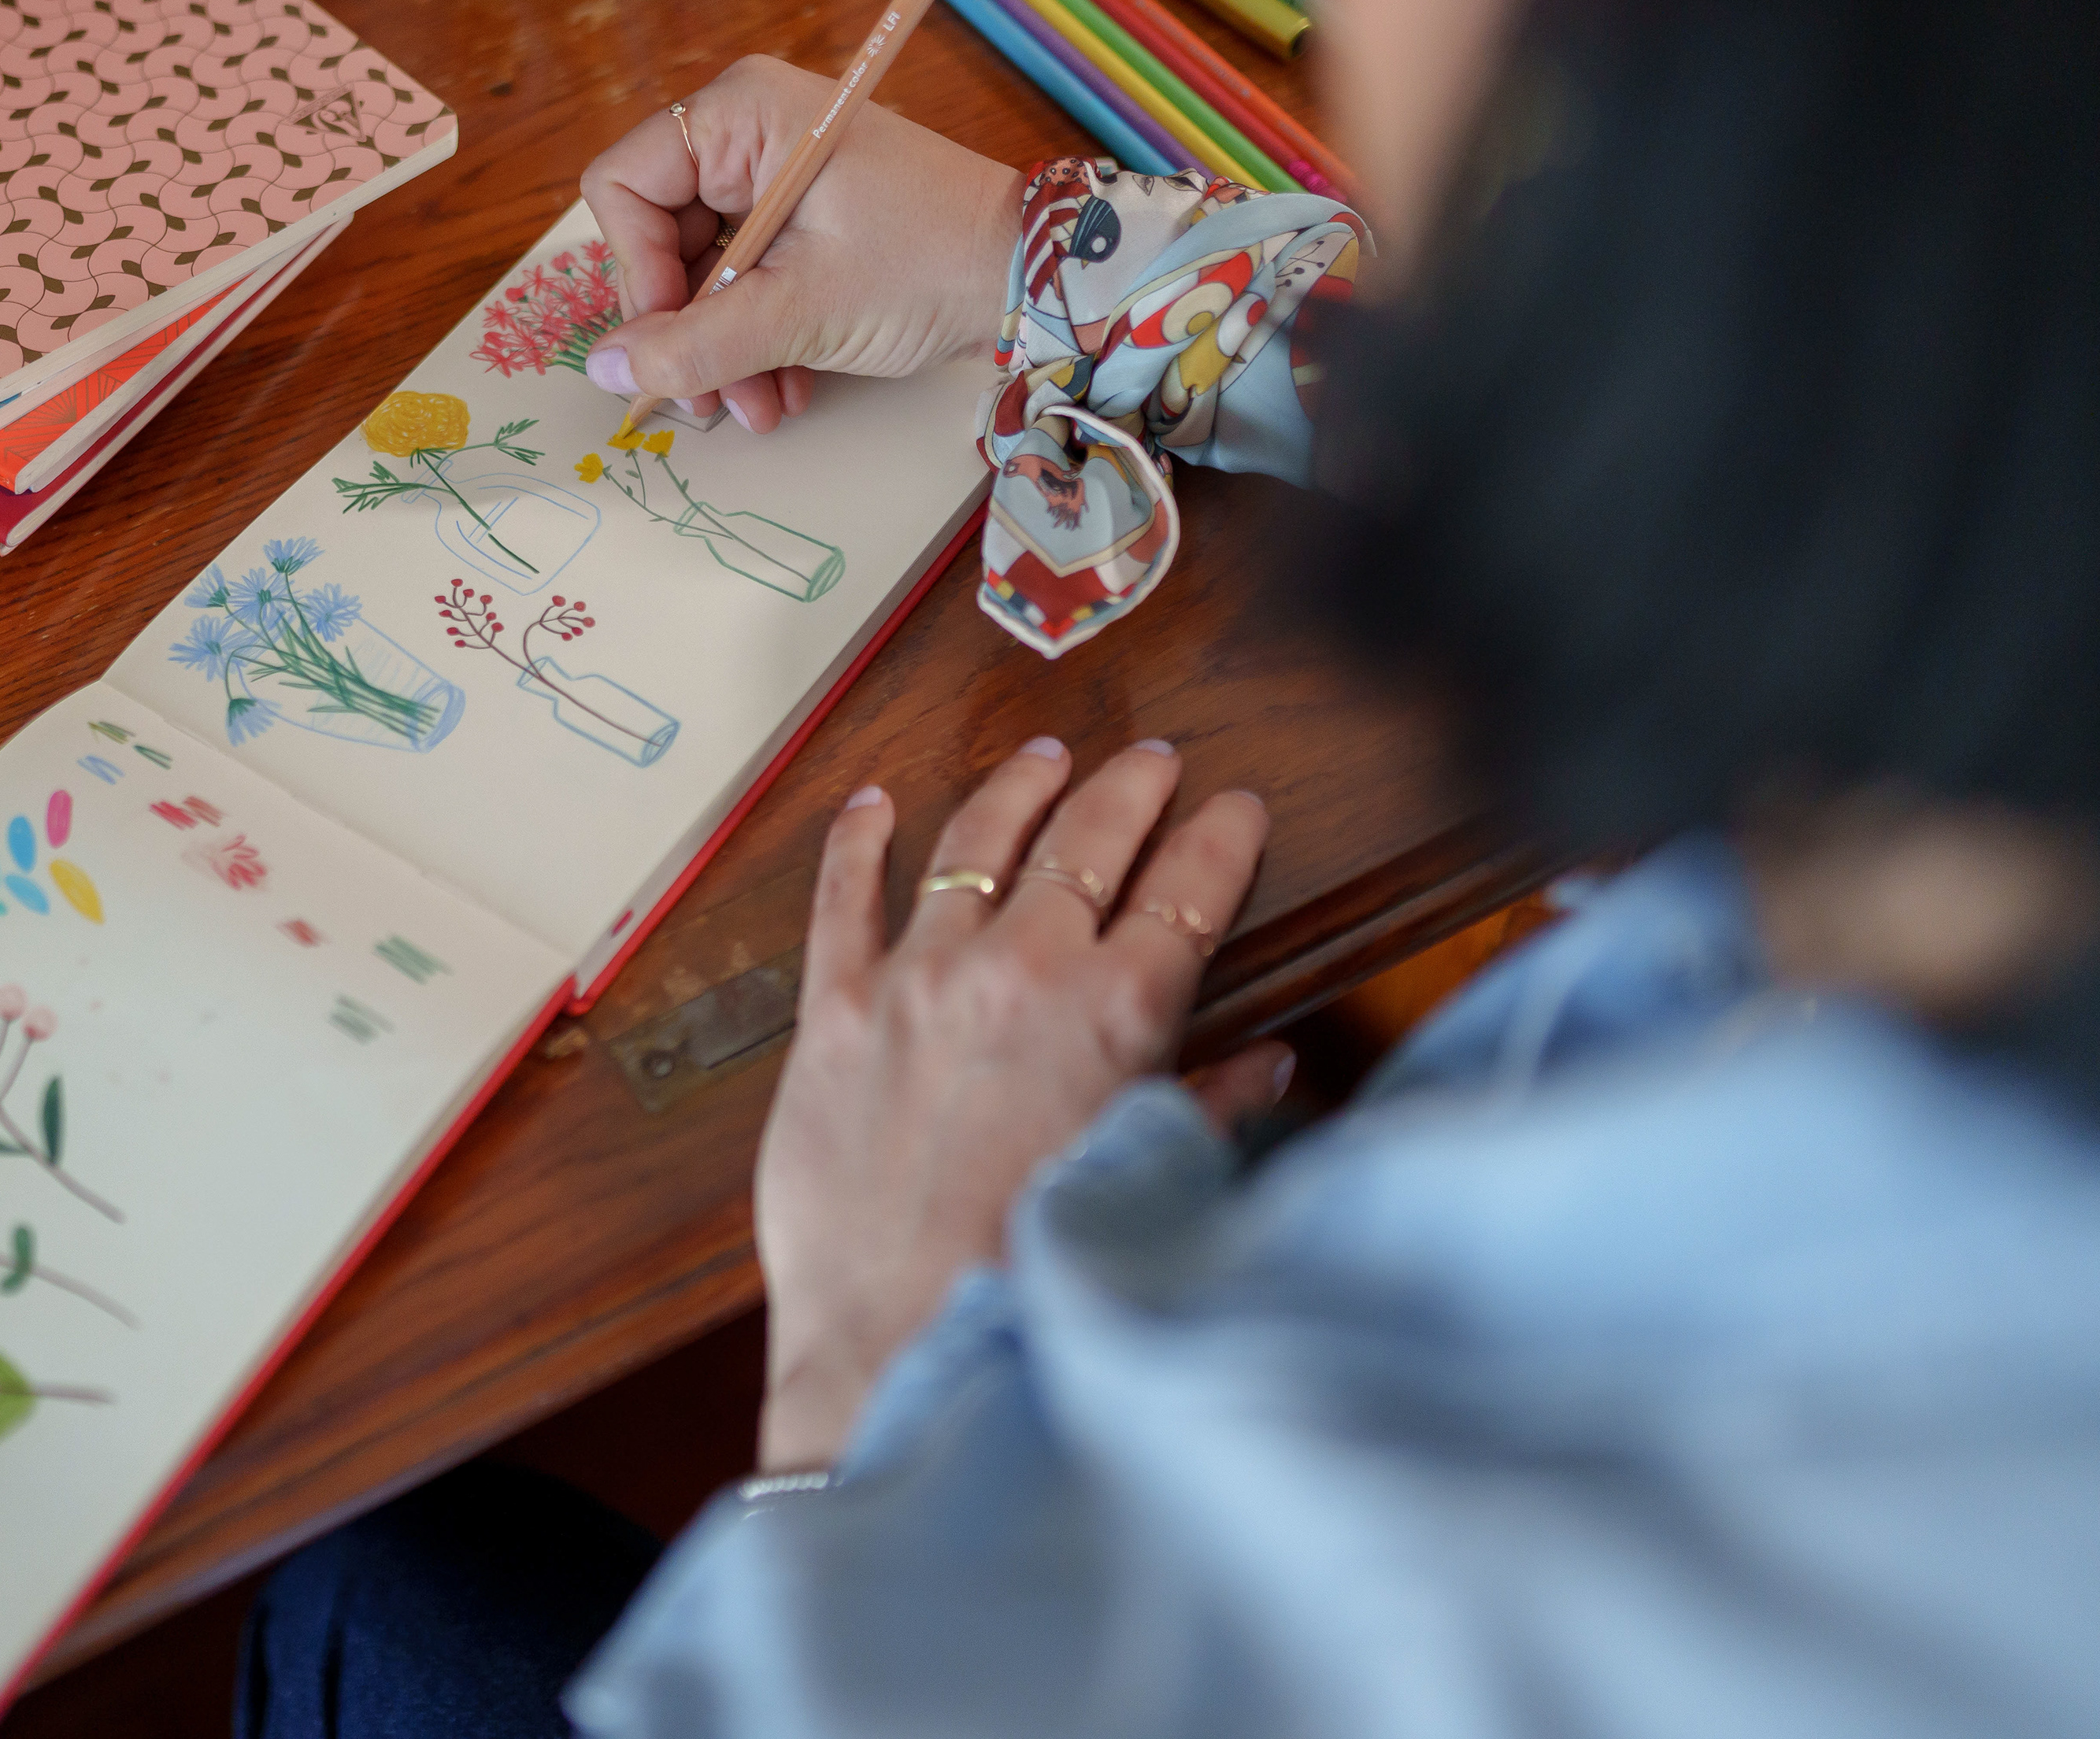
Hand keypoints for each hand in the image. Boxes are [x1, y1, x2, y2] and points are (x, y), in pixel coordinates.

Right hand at [575, 55, 1020, 434]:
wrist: (1030, 279)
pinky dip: (756, 340)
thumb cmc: (926, 265)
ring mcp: (778, 178)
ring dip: (721, 351)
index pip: (625, 184)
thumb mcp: (800, 313)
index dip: (633, 269)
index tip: (668, 336)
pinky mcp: (804, 220)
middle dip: (684, 328)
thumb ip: (695, 344)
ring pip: (701, 272)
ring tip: (758, 408)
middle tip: (708, 398)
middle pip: (658, 236)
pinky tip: (785, 389)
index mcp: (744, 115)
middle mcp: (752, 133)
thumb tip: (607, 369)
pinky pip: (746, 281)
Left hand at [753, 738, 1285, 1473]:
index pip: (1186, 889)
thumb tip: (1265, 1066)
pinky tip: (871, 802)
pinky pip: (844, 899)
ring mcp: (919, 980)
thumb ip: (1206, 1109)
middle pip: (1088, 841)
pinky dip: (858, 840)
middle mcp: (1020, 971)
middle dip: (1128, 788)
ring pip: (975, 843)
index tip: (1233, 807)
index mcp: (1116, 1013)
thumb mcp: (1146, 1180)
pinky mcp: (834, 1012)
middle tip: (1152, 760)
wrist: (907, 1341)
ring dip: (1017, 790)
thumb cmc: (1033, 1279)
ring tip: (1043, 757)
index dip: (1218, 837)